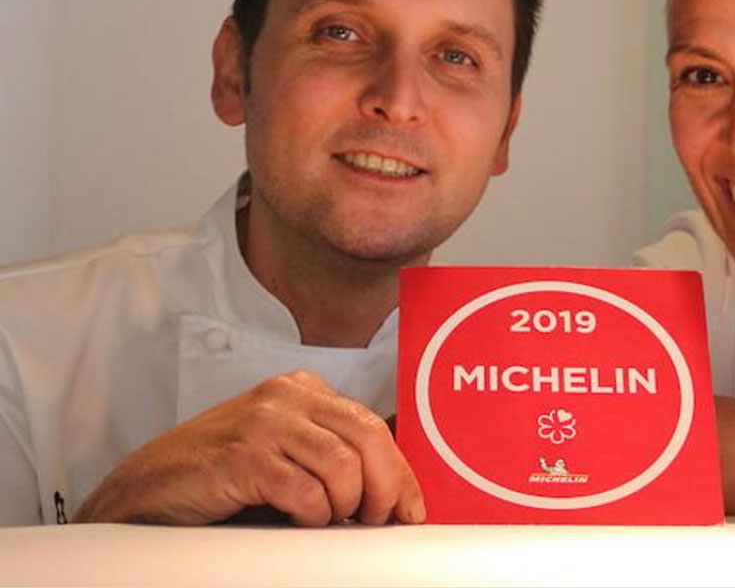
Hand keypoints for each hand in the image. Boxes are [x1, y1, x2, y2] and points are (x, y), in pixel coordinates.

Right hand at [75, 371, 424, 525]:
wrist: (146, 492)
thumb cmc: (219, 476)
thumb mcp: (285, 453)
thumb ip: (331, 454)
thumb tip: (393, 483)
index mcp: (302, 390)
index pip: (373, 425)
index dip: (401, 472)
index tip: (412, 508)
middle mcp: (287, 396)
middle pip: (368, 437)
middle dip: (385, 488)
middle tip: (378, 520)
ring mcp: (265, 422)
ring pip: (343, 465)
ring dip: (345, 506)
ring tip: (330, 521)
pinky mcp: (244, 456)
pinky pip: (305, 490)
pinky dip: (312, 515)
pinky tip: (299, 521)